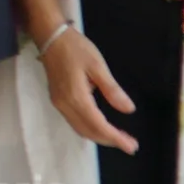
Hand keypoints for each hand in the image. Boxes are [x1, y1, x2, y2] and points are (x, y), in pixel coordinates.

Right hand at [38, 28, 137, 152]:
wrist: (50, 37)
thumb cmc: (76, 49)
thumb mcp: (98, 66)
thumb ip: (112, 90)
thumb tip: (128, 109)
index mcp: (76, 97)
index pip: (98, 125)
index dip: (116, 138)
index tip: (132, 146)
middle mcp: (65, 105)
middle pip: (89, 131)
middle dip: (109, 140)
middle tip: (131, 145)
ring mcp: (59, 104)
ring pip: (80, 129)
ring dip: (99, 136)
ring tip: (119, 138)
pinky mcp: (58, 100)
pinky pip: (75, 122)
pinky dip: (90, 129)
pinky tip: (101, 126)